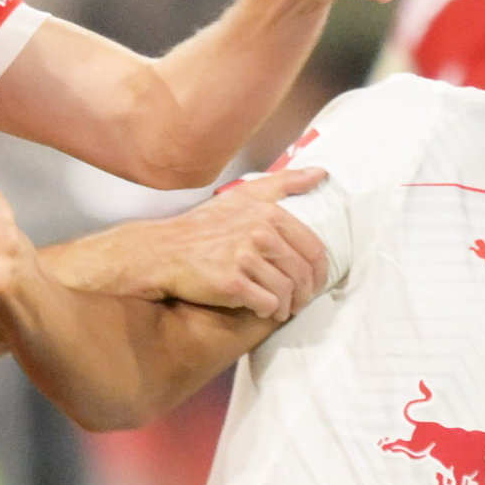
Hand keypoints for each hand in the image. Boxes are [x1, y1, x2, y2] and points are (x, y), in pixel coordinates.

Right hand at [47, 169, 329, 317]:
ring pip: (287, 292)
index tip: (313, 282)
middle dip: (305, 293)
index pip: (313, 249)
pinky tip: (261, 309)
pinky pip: (267, 304)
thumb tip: (321, 173)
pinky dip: (268, 311)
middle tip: (297, 301)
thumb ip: (285, 183)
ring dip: (286, 305)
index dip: (318, 272)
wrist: (163, 252)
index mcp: (269, 213)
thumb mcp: (244, 195)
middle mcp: (259, 233)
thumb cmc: (205, 227)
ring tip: (278, 307)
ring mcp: (245, 259)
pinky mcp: (232, 284)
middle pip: (303, 274)